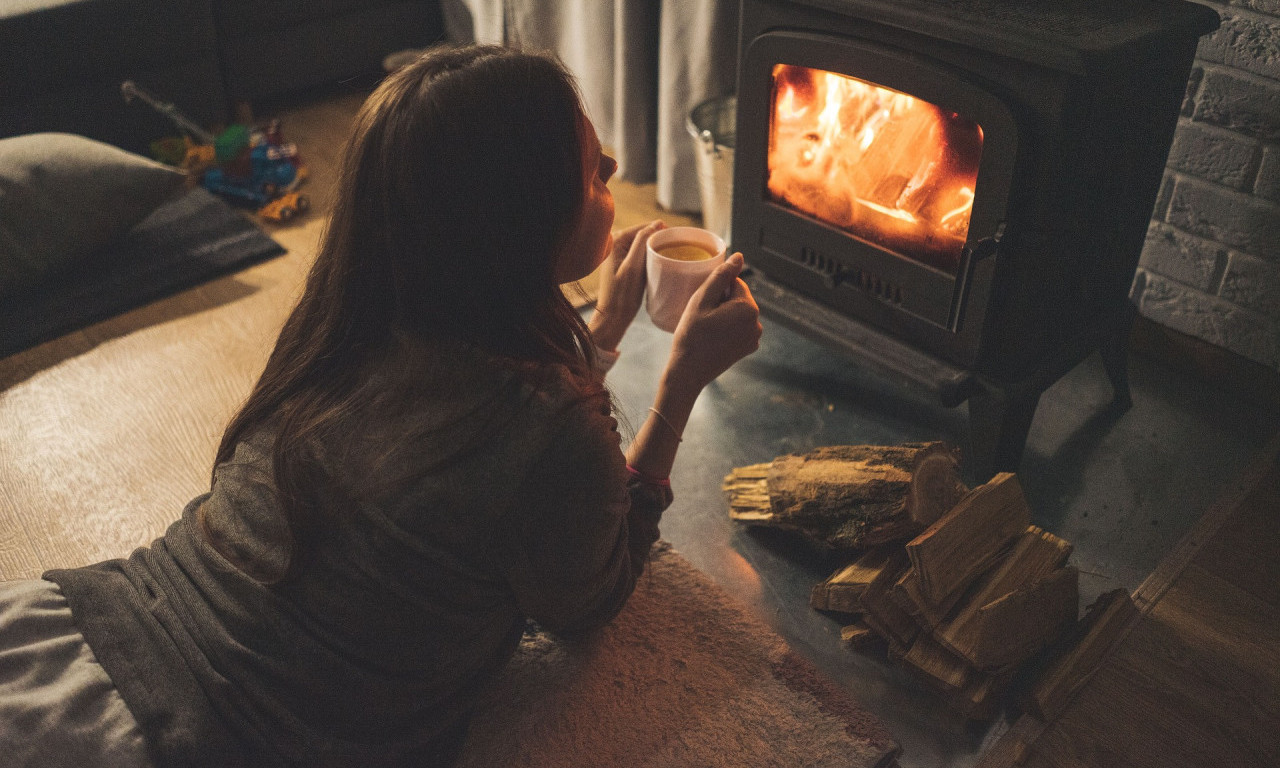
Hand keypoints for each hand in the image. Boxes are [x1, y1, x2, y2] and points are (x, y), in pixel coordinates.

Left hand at [589, 220, 663, 351]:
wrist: (613, 317)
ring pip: (643, 245)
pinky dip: (650, 257)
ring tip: (669, 256)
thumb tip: (657, 223)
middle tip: (676, 250)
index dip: (661, 232)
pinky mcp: (622, 264)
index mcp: (615, 240)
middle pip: (643, 235)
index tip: (678, 240)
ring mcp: (618, 254)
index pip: (643, 228)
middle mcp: (614, 243)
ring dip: (656, 249)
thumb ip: (642, 242)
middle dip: (658, 240)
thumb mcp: (634, 266)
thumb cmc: (622, 294)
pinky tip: (659, 264)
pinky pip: (640, 254)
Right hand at [665, 253, 761, 393]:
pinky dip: (728, 328)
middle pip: (738, 298)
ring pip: (738, 312)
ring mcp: (754, 337)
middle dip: (722, 301)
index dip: (716, 290)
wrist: (688, 372)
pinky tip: (713, 337)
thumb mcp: (701, 300)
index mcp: (748, 308)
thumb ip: (721, 276)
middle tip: (703, 317)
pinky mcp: (749, 348)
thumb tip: (739, 257)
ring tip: (707, 327)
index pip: (734, 283)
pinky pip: (740, 327)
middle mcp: (757, 322)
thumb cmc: (691, 335)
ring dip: (725, 314)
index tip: (703, 304)